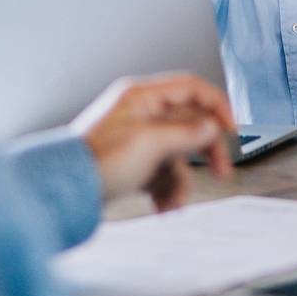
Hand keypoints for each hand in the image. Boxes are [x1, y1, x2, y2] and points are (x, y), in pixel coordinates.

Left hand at [71, 74, 235, 210]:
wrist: (65, 191)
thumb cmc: (98, 161)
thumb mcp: (150, 144)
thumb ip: (186, 133)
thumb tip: (211, 127)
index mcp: (142, 96)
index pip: (190, 88)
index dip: (216, 106)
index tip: (231, 130)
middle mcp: (139, 113)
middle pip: (188, 124)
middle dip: (205, 152)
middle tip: (220, 172)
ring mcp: (135, 138)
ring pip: (175, 154)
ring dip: (181, 180)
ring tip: (175, 203)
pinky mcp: (130, 162)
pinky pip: (160, 172)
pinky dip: (165, 190)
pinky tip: (162, 207)